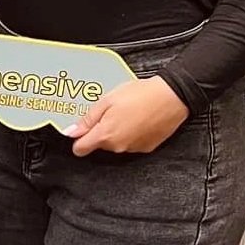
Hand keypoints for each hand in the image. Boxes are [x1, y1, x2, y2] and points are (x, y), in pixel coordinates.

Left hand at [67, 76, 189, 155]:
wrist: (172, 97)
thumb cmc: (140, 95)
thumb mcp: (108, 100)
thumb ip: (88, 119)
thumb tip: (71, 132)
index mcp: (105, 135)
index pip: (80, 149)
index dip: (78, 139)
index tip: (81, 129)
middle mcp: (118, 147)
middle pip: (99, 144)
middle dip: (101, 130)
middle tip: (109, 111)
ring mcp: (133, 149)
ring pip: (116, 144)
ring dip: (117, 131)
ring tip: (127, 112)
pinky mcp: (147, 148)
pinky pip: (131, 143)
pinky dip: (132, 134)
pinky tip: (138, 119)